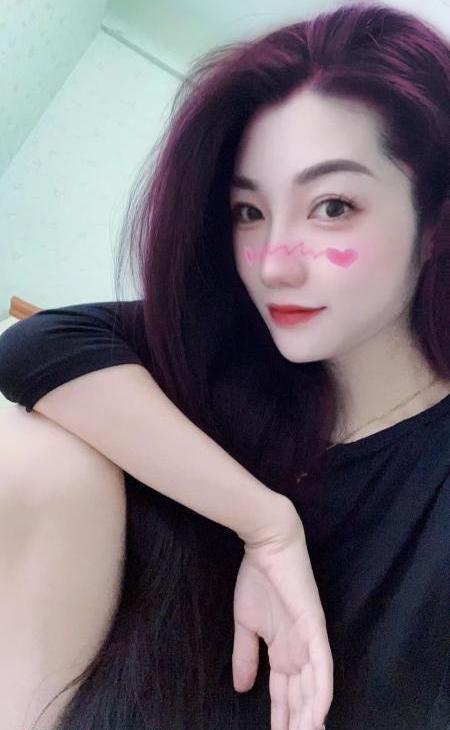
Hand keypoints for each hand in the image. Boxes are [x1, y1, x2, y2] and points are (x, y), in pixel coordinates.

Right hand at [232, 511, 331, 729]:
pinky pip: (322, 665)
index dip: (282, 717)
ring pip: (314, 688)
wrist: (266, 544)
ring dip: (310, 716)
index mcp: (285, 649)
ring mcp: (310, 639)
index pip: (284, 693)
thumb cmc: (257, 579)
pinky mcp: (315, 626)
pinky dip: (321, 691)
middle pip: (300, 697)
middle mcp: (301, 650)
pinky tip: (318, 714)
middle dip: (296, 724)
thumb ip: (246, 656)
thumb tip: (240, 689)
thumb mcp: (246, 625)